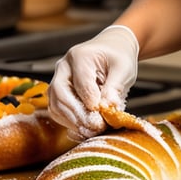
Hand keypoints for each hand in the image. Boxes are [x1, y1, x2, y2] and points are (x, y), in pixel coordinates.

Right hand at [49, 25, 138, 140]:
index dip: (91, 103)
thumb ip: (115, 87)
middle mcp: (63, 67)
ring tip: (91, 131)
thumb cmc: (118, 56)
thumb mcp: (123, 67)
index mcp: (80, 56)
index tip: (102, 118)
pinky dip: (69, 122)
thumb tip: (108, 108)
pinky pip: (57, 111)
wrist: (112, 48)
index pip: (81, 84)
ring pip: (56, 106)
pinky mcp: (58, 93)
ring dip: (72, 122)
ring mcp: (58, 79)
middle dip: (78, 115)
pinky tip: (84, 129)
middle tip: (95, 128)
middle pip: (62, 95)